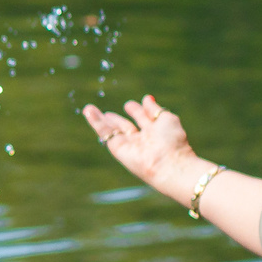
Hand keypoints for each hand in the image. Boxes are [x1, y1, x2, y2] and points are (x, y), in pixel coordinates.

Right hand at [81, 95, 197, 199]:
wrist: (169, 163)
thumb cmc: (173, 141)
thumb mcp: (166, 119)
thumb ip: (154, 110)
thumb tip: (146, 98)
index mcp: (156, 132)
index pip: (143, 119)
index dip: (137, 111)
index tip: (130, 105)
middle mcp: (142, 140)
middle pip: (126, 127)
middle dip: (117, 119)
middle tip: (108, 114)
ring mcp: (129, 145)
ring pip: (113, 130)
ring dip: (101, 120)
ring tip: (89, 109)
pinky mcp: (118, 149)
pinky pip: (105, 134)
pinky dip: (95, 122)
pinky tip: (88, 111)